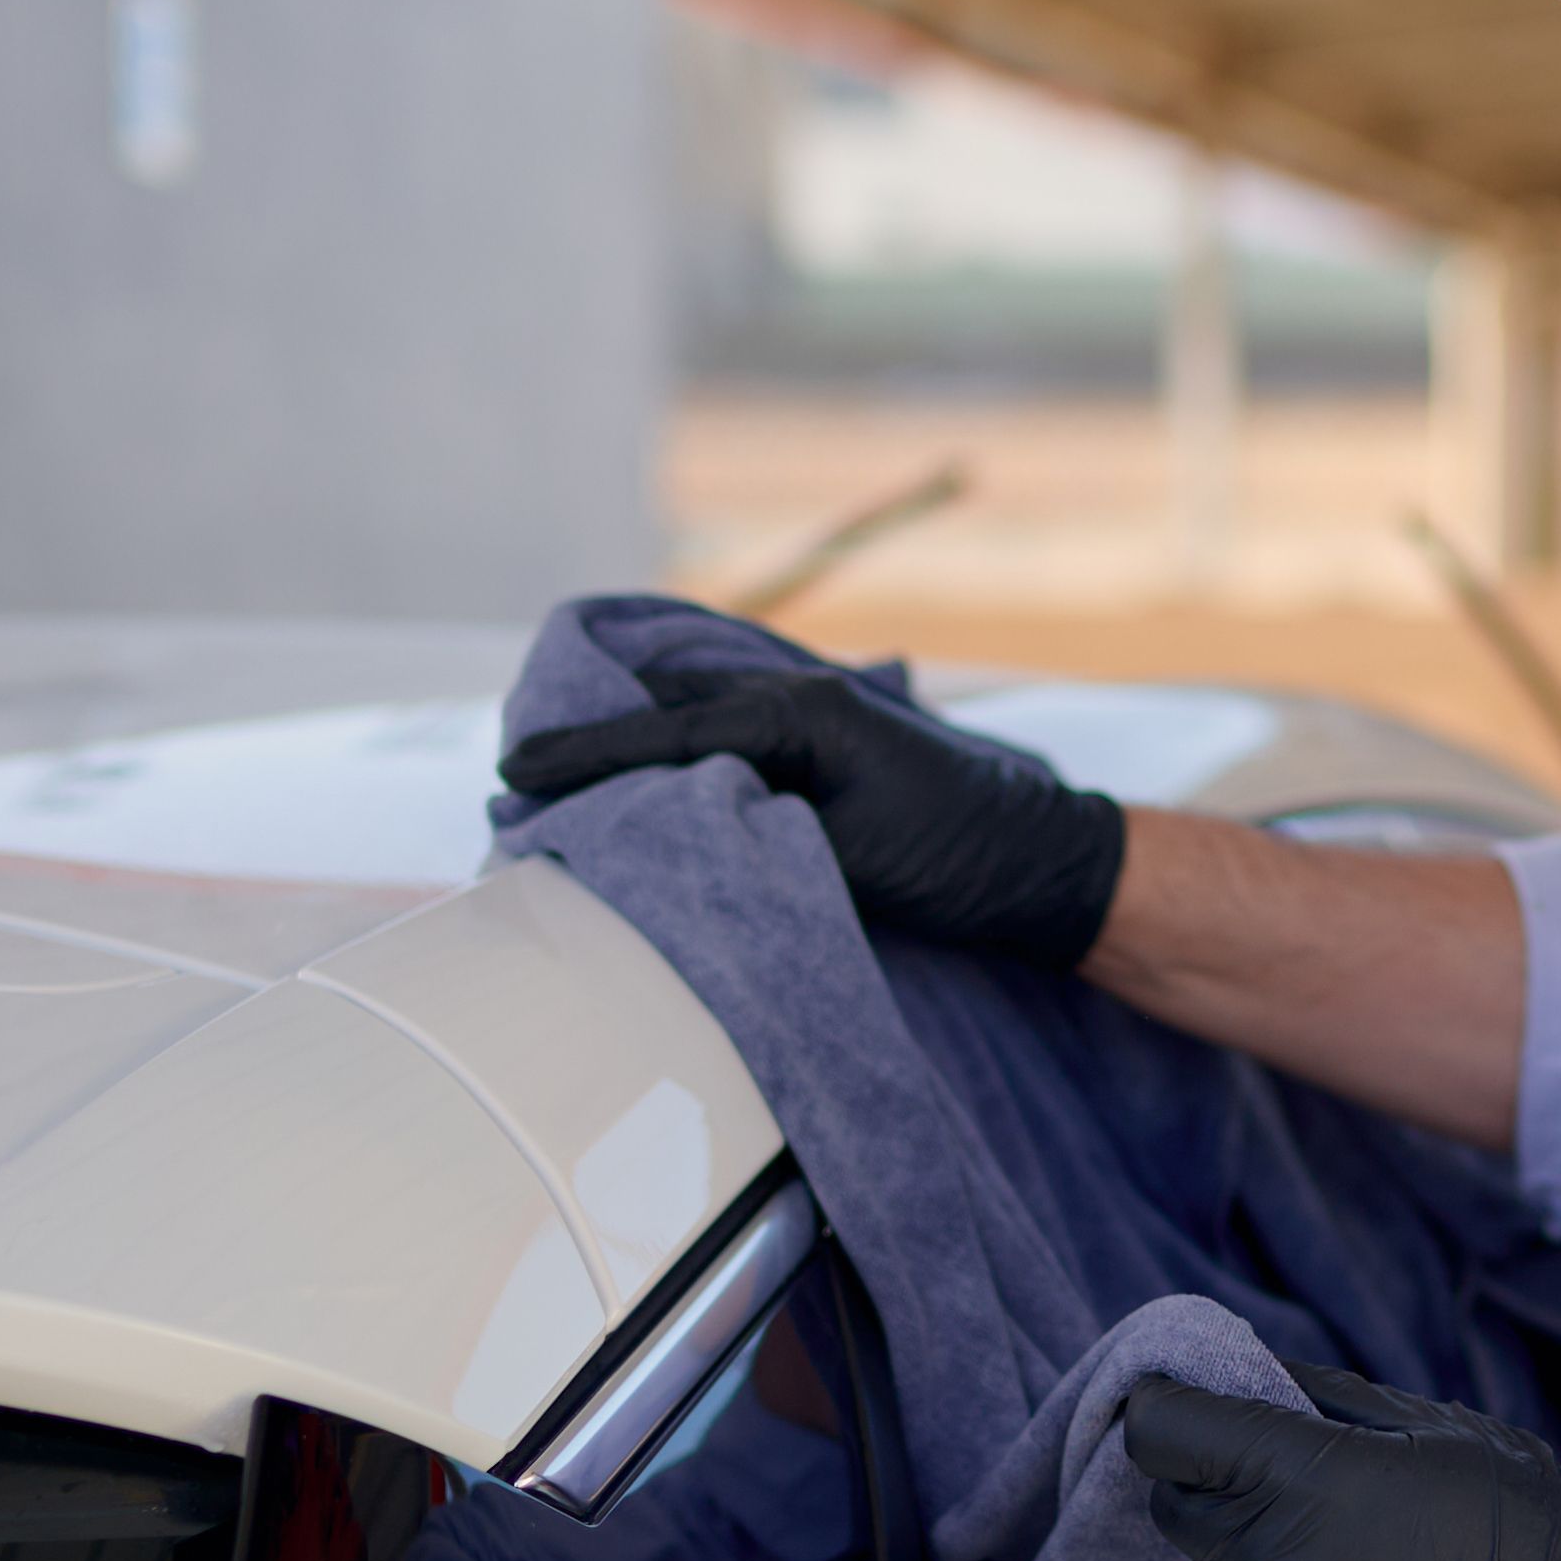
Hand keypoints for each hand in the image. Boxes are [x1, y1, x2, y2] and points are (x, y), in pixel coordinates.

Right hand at [501, 664, 1129, 968]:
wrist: (1045, 863)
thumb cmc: (956, 859)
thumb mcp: (843, 856)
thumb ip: (752, 838)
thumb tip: (668, 830)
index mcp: (798, 710)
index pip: (664, 732)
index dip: (584, 756)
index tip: (514, 770)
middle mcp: (799, 697)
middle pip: (666, 712)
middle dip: (592, 744)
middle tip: (514, 775)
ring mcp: (813, 719)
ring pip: (692, 725)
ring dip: (631, 751)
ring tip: (557, 779)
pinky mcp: (824, 750)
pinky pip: (726, 745)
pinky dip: (675, 762)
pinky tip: (641, 785)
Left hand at [1123, 1366, 1560, 1560]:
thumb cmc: (1535, 1549)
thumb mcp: (1452, 1438)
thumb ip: (1339, 1404)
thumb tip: (1266, 1379)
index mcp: (1299, 1479)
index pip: (1163, 1429)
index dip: (1173, 1412)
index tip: (1194, 1411)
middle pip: (1174, 1509)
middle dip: (1214, 1489)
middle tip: (1288, 1491)